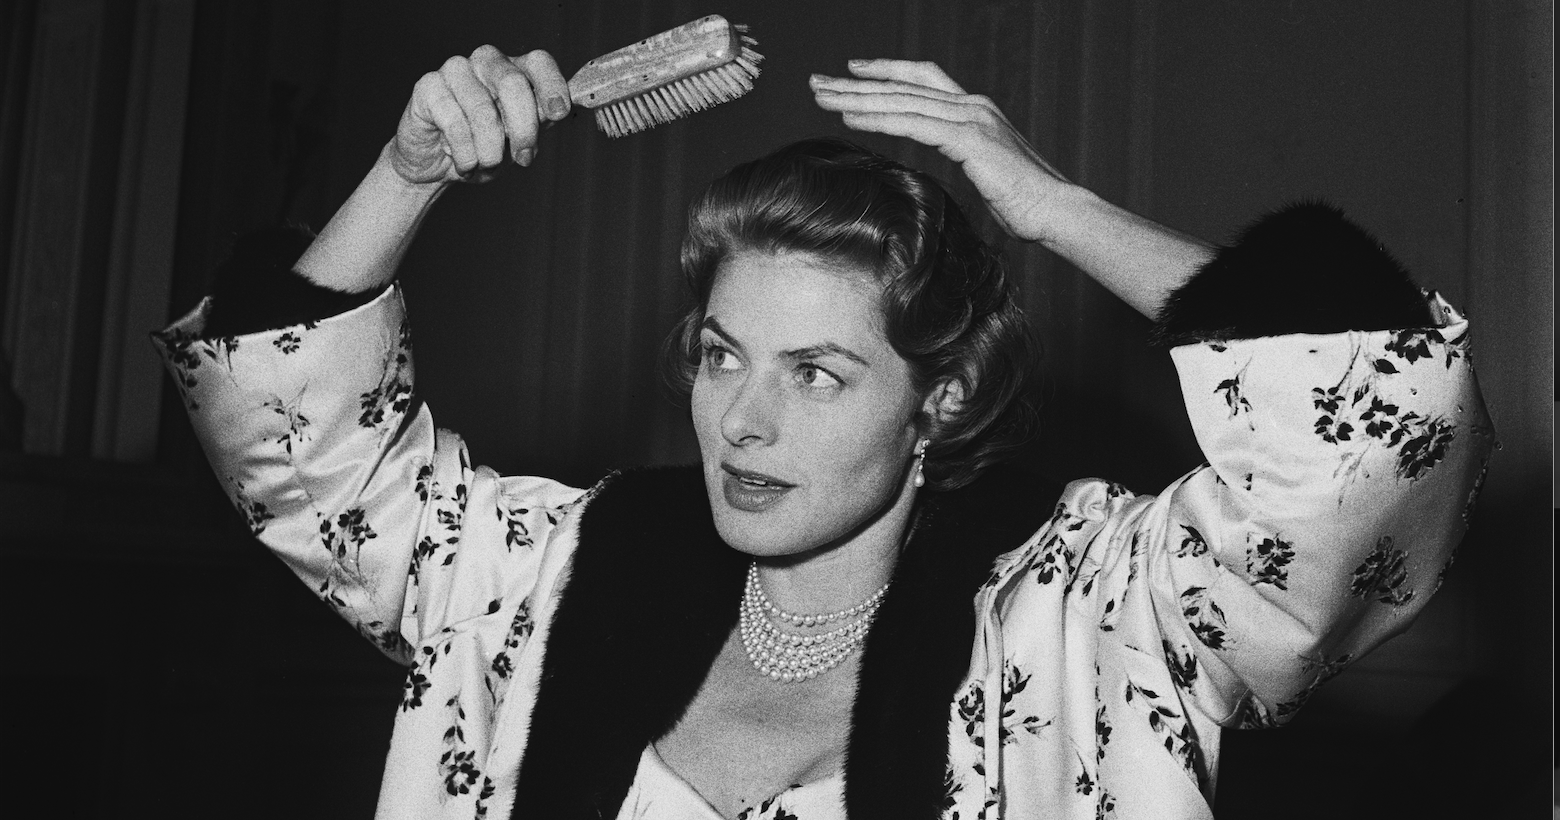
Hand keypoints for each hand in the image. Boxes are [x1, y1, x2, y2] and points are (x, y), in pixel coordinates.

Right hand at [390, 45, 571, 185]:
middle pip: (513, 83)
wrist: (435, 164)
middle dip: (523, 129)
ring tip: (485, 165)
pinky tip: (464, 164)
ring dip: (490, 151)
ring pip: (483, 110)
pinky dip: (465, 154)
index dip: (552, 85)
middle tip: (523, 159)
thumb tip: (556, 111)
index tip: (558, 114)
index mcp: (515, 70)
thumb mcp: (518, 140)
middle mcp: (486, 62)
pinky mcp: (427, 86)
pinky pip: (454, 122)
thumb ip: (536, 122)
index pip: (539, 62)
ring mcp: (455, 69)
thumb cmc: (482, 147)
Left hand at [810, 60, 1068, 242]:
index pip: (922, 80)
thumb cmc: (1026, 203)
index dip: (887, 71)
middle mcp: (972, 105)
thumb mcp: (988, 173)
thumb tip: (960, 169)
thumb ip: (969, 159)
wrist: (1056, 211)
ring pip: (901, 101)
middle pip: (903, 86)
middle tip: (818, 83)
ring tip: (822, 97)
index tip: (853, 70)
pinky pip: (912, 124)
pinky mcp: (969, 138)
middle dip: (856, 84)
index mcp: (976, 110)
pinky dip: (878, 119)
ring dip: (856, 98)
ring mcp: (971, 118)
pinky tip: (850, 118)